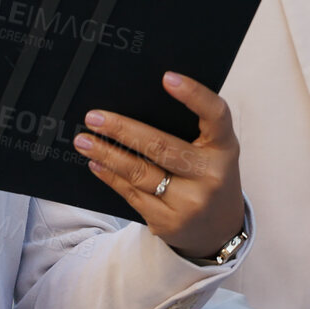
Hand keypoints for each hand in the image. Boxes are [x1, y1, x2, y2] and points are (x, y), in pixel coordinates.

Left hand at [73, 71, 245, 257]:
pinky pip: (132, 194)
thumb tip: (135, 105)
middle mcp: (211, 175)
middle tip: (94, 117)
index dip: (194, 94)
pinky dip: (111, 177)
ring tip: (84, 141)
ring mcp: (190, 202)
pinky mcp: (168, 222)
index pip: (215, 115)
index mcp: (225, 148)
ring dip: (107, 154)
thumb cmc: (209, 176)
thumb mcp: (214, 152)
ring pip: (139, 172)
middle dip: (122, 130)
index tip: (167, 77)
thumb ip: (190, 130)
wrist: (219, 231)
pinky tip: (97, 164)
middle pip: (161, 146)